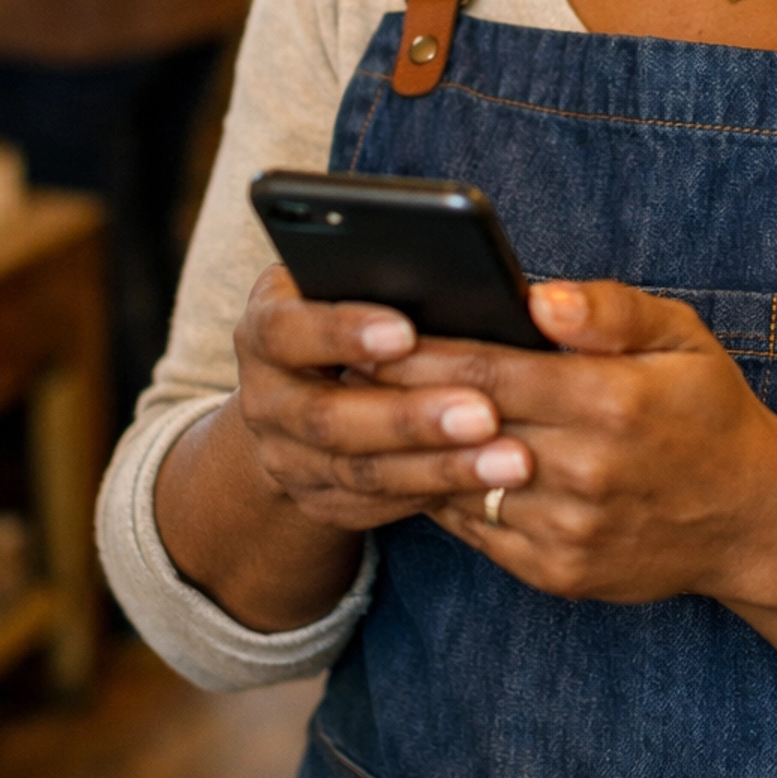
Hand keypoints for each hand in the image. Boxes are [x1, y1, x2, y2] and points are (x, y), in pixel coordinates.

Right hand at [230, 264, 531, 535]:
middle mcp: (266, 400)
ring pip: (364, 472)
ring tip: (511, 458)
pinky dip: (438, 493)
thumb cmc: (345, 313)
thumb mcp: (342, 283)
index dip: (340, 333)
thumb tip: (462, 272)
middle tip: (483, 412)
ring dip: (441, 467)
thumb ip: (380, 276)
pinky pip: (381, 505)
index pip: (287, 331)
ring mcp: (288, 459)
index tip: (404, 331)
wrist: (296, 391)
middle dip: (409, 418)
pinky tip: (492, 484)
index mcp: (265, 330)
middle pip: (329, 417)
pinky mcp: (321, 500)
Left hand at [370, 278, 776, 602]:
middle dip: (396, 394)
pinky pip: (474, 530)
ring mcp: (568, 531)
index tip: (369, 329)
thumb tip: (538, 296)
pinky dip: (442, 495)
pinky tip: (420, 463)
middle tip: (343, 364)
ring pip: (457, 484)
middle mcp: (586, 472)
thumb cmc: (707, 411)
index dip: (419, 351)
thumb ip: (609, 311)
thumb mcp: (681, 337)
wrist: (750, 519)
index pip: (486, 371)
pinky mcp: (556, 573)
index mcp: (611, 402)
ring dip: (409, 451)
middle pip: (460, 425)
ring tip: (365, 412)